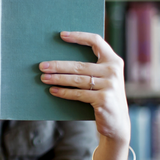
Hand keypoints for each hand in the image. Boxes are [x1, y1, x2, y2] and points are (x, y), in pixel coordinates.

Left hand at [39, 31, 129, 145]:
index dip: (79, 36)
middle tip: (42, 66)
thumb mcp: (104, 79)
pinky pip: (78, 93)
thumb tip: (60, 61)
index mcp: (114, 61)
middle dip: (58, 65)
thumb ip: (93, 67)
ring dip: (57, 78)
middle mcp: (113, 71)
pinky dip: (64, 92)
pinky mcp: (103, 99)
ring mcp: (110, 85)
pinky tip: (53, 91)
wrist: (117, 124)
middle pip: (80, 65)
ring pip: (76, 79)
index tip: (62, 35)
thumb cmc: (105, 97)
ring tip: (44, 78)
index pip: (97, 41)